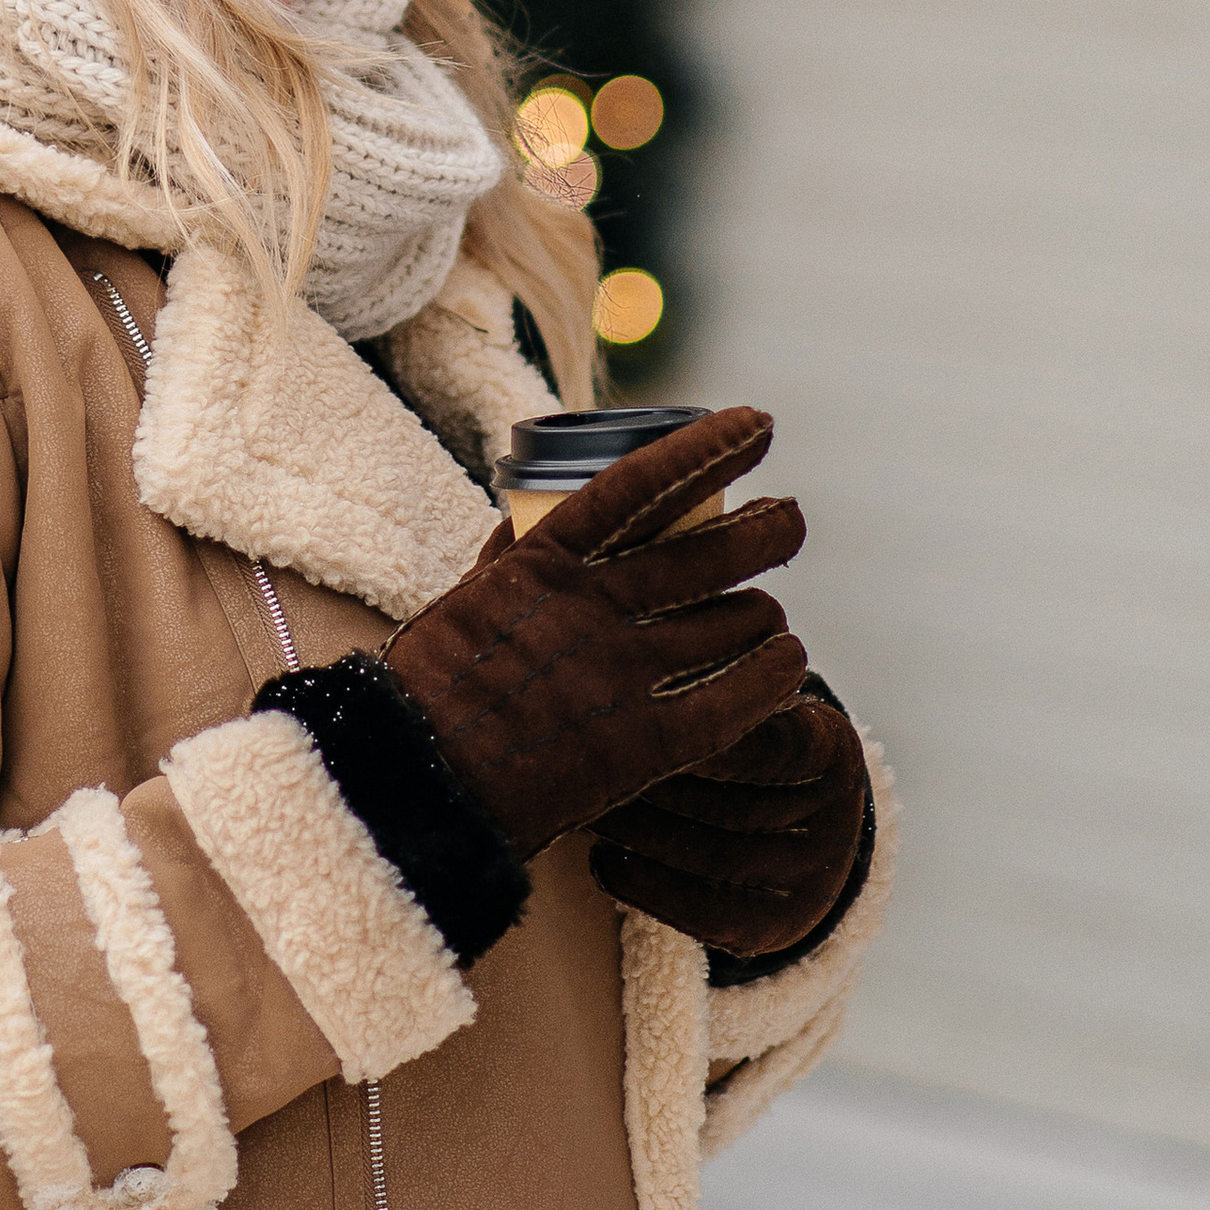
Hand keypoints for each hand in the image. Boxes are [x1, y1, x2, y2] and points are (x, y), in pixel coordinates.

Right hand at [380, 406, 806, 861]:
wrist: (419, 784)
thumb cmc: (430, 691)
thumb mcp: (465, 597)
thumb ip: (511, 554)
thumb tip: (533, 510)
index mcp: (542, 563)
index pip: (642, 484)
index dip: (705, 449)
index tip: (755, 426)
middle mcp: (592, 607)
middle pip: (707, 552)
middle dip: (764, 530)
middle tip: (789, 520)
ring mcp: (623, 673)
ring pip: (730, 622)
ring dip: (763, 613)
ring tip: (770, 616)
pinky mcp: (647, 744)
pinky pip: (737, 699)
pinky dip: (773, 675)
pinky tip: (788, 664)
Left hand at [592, 675, 870, 958]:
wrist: (793, 817)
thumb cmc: (734, 722)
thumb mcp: (743, 680)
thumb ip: (700, 652)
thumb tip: (620, 605)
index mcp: (828, 745)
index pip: (769, 744)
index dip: (702, 735)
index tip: (629, 710)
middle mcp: (835, 817)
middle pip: (733, 804)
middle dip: (653, 779)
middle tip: (577, 756)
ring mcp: (814, 878)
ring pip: (713, 857)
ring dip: (639, 831)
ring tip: (577, 804)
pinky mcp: (781, 928)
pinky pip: (707, 914)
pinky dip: (647, 889)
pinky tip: (601, 863)